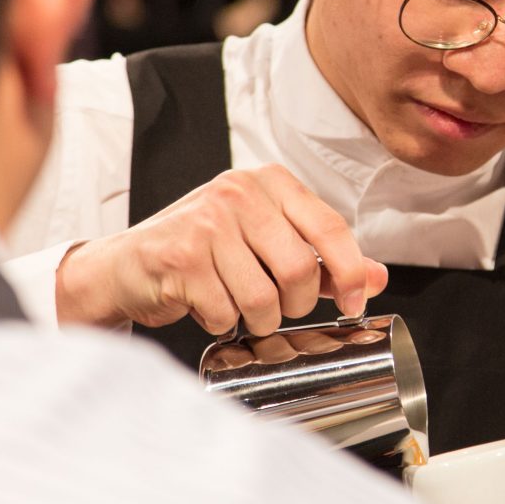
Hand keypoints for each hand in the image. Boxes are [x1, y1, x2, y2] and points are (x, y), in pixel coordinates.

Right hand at [55, 163, 386, 334]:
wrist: (128, 264)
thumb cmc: (205, 251)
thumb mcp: (268, 242)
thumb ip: (324, 260)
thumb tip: (375, 278)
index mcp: (270, 182)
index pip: (331, 227)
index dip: (351, 272)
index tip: (356, 302)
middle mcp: (239, 192)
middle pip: (299, 269)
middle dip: (295, 304)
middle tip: (279, 306)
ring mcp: (207, 221)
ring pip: (263, 297)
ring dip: (258, 318)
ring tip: (239, 304)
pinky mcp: (180, 255)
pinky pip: (226, 312)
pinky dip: (222, 321)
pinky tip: (207, 303)